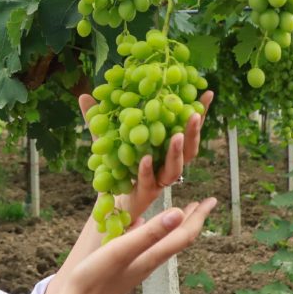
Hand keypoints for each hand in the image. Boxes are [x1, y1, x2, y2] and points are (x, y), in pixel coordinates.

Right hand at [64, 198, 216, 293]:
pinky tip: (145, 226)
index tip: (211, 200)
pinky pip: (150, 246)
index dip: (198, 216)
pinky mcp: (127, 267)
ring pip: (166, 243)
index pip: (184, 234)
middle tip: (204, 203)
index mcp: (152, 256)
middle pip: (178, 239)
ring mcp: (139, 265)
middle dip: (193, 220)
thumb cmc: (95, 276)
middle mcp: (150, 261)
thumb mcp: (121, 250)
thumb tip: (179, 214)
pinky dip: (157, 232)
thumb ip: (149, 233)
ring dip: (177, 226)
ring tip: (181, 212)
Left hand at [78, 90, 213, 221]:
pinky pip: (148, 181)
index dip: (199, 113)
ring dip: (177, 152)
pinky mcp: (144, 193)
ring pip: (175, 168)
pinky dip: (146, 170)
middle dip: (194, 132)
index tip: (208, 93)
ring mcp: (158, 181)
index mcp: (164, 149)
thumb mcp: (105, 138)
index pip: (185, 130)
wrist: (106, 200)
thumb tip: (84, 94)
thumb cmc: (112, 167)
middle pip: (188, 149)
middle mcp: (166, 165)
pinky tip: (145, 158)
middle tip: (195, 113)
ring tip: (175, 134)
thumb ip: (98, 118)